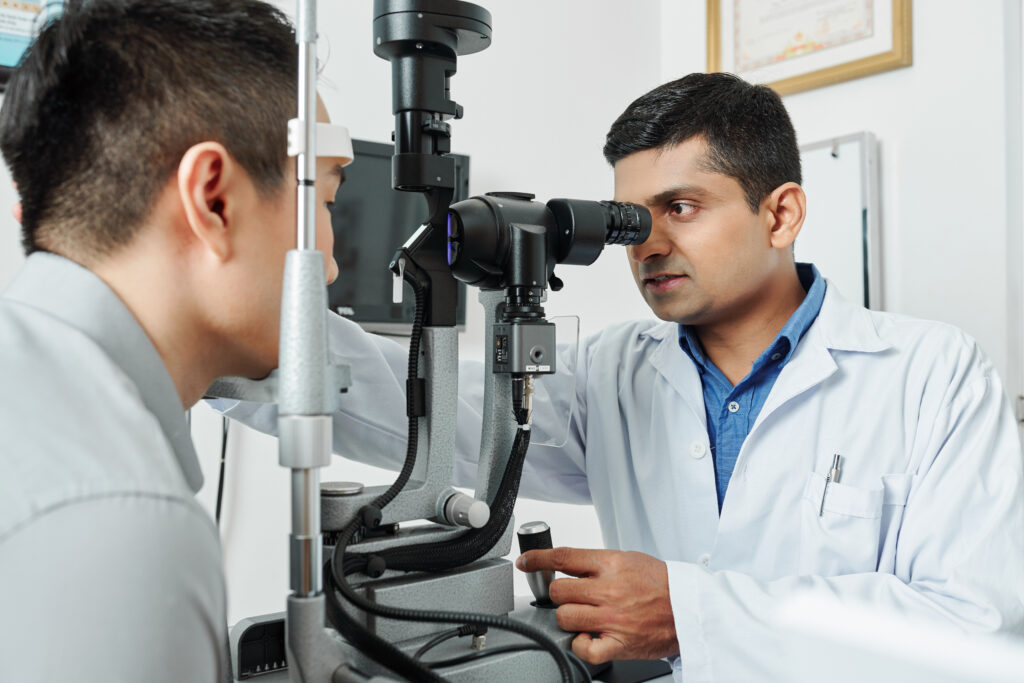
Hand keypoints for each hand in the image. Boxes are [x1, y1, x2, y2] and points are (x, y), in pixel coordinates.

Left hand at [516, 547, 678, 663]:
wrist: (690, 608)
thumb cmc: (662, 584)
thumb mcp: (629, 559)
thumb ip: (597, 563)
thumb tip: (567, 566)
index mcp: (611, 564)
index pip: (562, 557)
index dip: (537, 559)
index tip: (526, 562)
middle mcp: (609, 590)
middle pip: (558, 590)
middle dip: (559, 594)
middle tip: (571, 597)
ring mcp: (612, 618)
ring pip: (565, 617)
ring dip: (569, 618)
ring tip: (585, 616)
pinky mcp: (618, 644)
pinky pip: (583, 648)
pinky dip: (581, 644)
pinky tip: (590, 637)